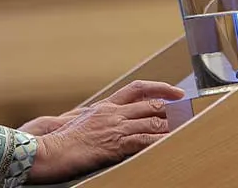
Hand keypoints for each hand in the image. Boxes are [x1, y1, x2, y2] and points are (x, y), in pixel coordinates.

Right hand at [22, 80, 184, 183]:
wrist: (46, 149)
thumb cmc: (56, 140)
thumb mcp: (76, 124)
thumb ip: (94, 121)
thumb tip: (104, 127)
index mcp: (104, 107)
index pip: (137, 89)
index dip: (160, 88)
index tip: (176, 92)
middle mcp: (112, 113)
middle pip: (150, 105)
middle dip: (173, 109)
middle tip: (190, 113)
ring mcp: (114, 127)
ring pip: (152, 122)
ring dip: (172, 127)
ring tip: (188, 129)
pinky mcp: (115, 144)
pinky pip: (145, 141)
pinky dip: (162, 142)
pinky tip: (173, 143)